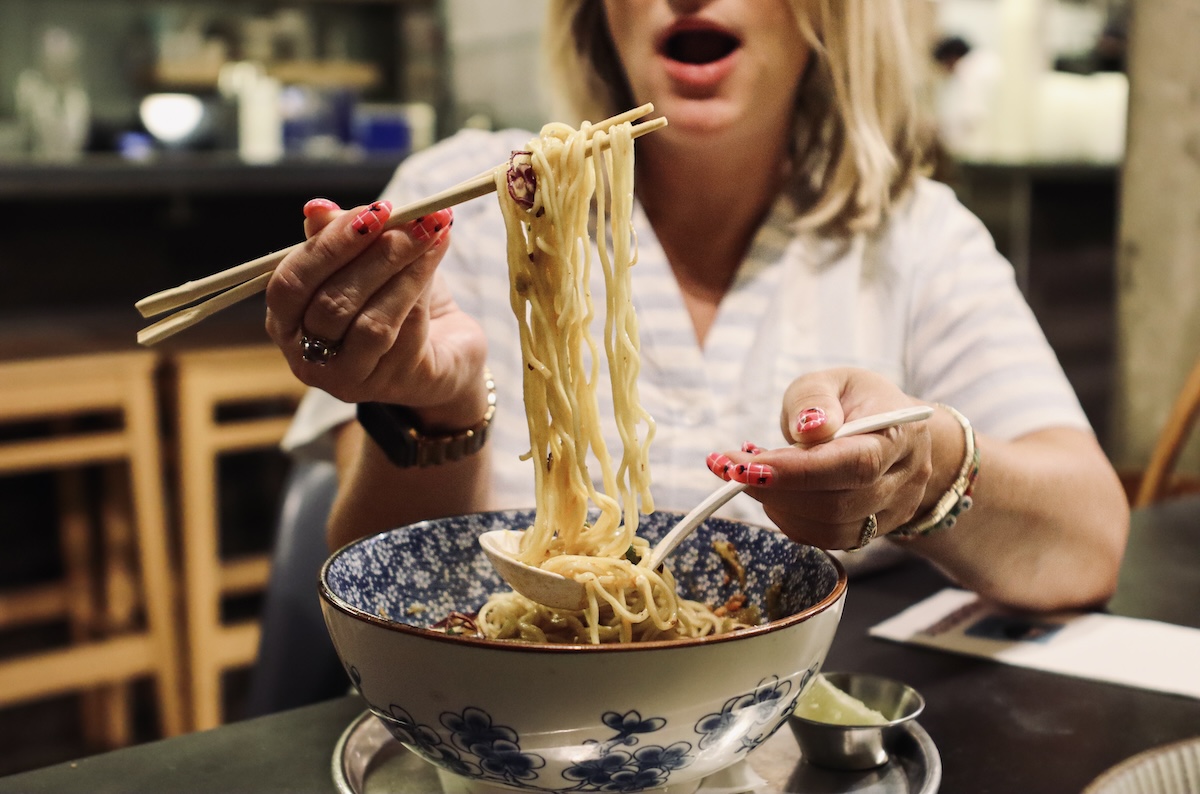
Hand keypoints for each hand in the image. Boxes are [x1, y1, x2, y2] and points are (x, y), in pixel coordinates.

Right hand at [265, 199, 488, 426]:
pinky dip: (421, 286)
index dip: (329, 244)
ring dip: (402, 267)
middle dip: (373, 252)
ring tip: (431, 230)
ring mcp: (350, 377)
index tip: (372, 211)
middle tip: (411, 218)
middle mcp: (309, 358)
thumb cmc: (400, 303)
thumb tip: (317, 207)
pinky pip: (405, 332)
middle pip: (330, 303)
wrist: (450, 351)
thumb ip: (343, 238)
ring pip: (369, 321)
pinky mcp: (394, 383)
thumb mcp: (368, 262)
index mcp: (287, 322)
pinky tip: (437, 254)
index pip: (290, 283)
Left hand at [706, 367, 932, 549]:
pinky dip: (788, 519)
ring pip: (830, 529)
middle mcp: (904, 479)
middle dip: (774, 490)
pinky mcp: (874, 532)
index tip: (745, 466)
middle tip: (732, 468)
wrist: (896, 432)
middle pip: (837, 504)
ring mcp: (893, 511)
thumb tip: (807, 428)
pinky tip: (772, 493)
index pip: (854, 463)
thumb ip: (814, 399)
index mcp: (900, 434)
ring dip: (777, 506)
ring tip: (751, 475)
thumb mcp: (833, 381)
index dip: (797, 472)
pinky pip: (825, 539)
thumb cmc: (858, 402)